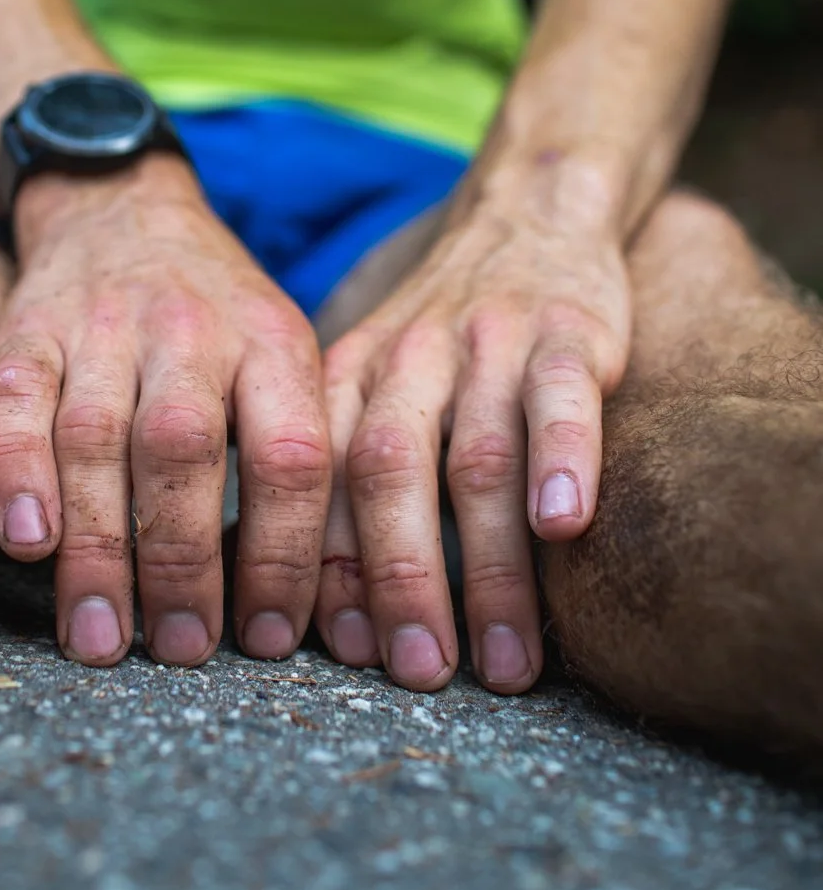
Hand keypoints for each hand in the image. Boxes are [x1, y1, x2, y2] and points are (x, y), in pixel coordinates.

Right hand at [0, 156, 330, 667]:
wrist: (123, 210)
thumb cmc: (218, 322)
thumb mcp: (284, 360)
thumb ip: (301, 457)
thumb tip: (320, 607)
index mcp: (272, 344)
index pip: (291, 456)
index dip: (284, 553)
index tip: (269, 637)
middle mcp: (189, 329)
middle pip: (185, 448)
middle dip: (184, 561)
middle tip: (182, 650)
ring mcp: (102, 326)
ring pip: (97, 436)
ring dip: (98, 545)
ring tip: (101, 638)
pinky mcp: (26, 329)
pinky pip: (15, 401)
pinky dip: (15, 471)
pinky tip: (26, 542)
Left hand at [314, 201, 630, 693]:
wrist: (525, 216)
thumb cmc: (446, 338)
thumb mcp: (375, 385)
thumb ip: (347, 474)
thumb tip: (322, 613)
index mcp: (348, 380)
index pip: (323, 484)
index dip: (328, 570)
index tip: (345, 654)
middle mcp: (408, 360)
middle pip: (389, 476)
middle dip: (401, 582)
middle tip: (420, 673)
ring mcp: (487, 345)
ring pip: (477, 459)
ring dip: (491, 568)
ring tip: (505, 662)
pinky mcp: (565, 332)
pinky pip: (558, 397)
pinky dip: (561, 457)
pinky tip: (566, 525)